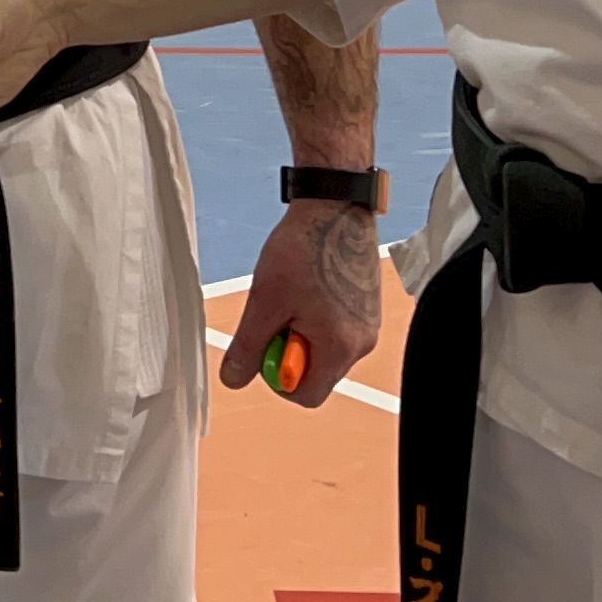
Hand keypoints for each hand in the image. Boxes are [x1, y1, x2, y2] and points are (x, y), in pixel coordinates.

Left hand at [219, 198, 380, 404]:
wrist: (335, 206)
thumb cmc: (304, 249)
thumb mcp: (265, 301)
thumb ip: (249, 347)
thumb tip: (233, 380)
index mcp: (341, 347)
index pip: (307, 395)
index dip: (277, 378)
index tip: (264, 344)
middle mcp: (362, 342)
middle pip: (317, 373)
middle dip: (288, 349)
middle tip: (276, 312)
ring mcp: (368, 324)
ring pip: (324, 349)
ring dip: (301, 331)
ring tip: (292, 294)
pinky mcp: (367, 307)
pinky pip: (336, 329)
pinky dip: (316, 317)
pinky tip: (307, 285)